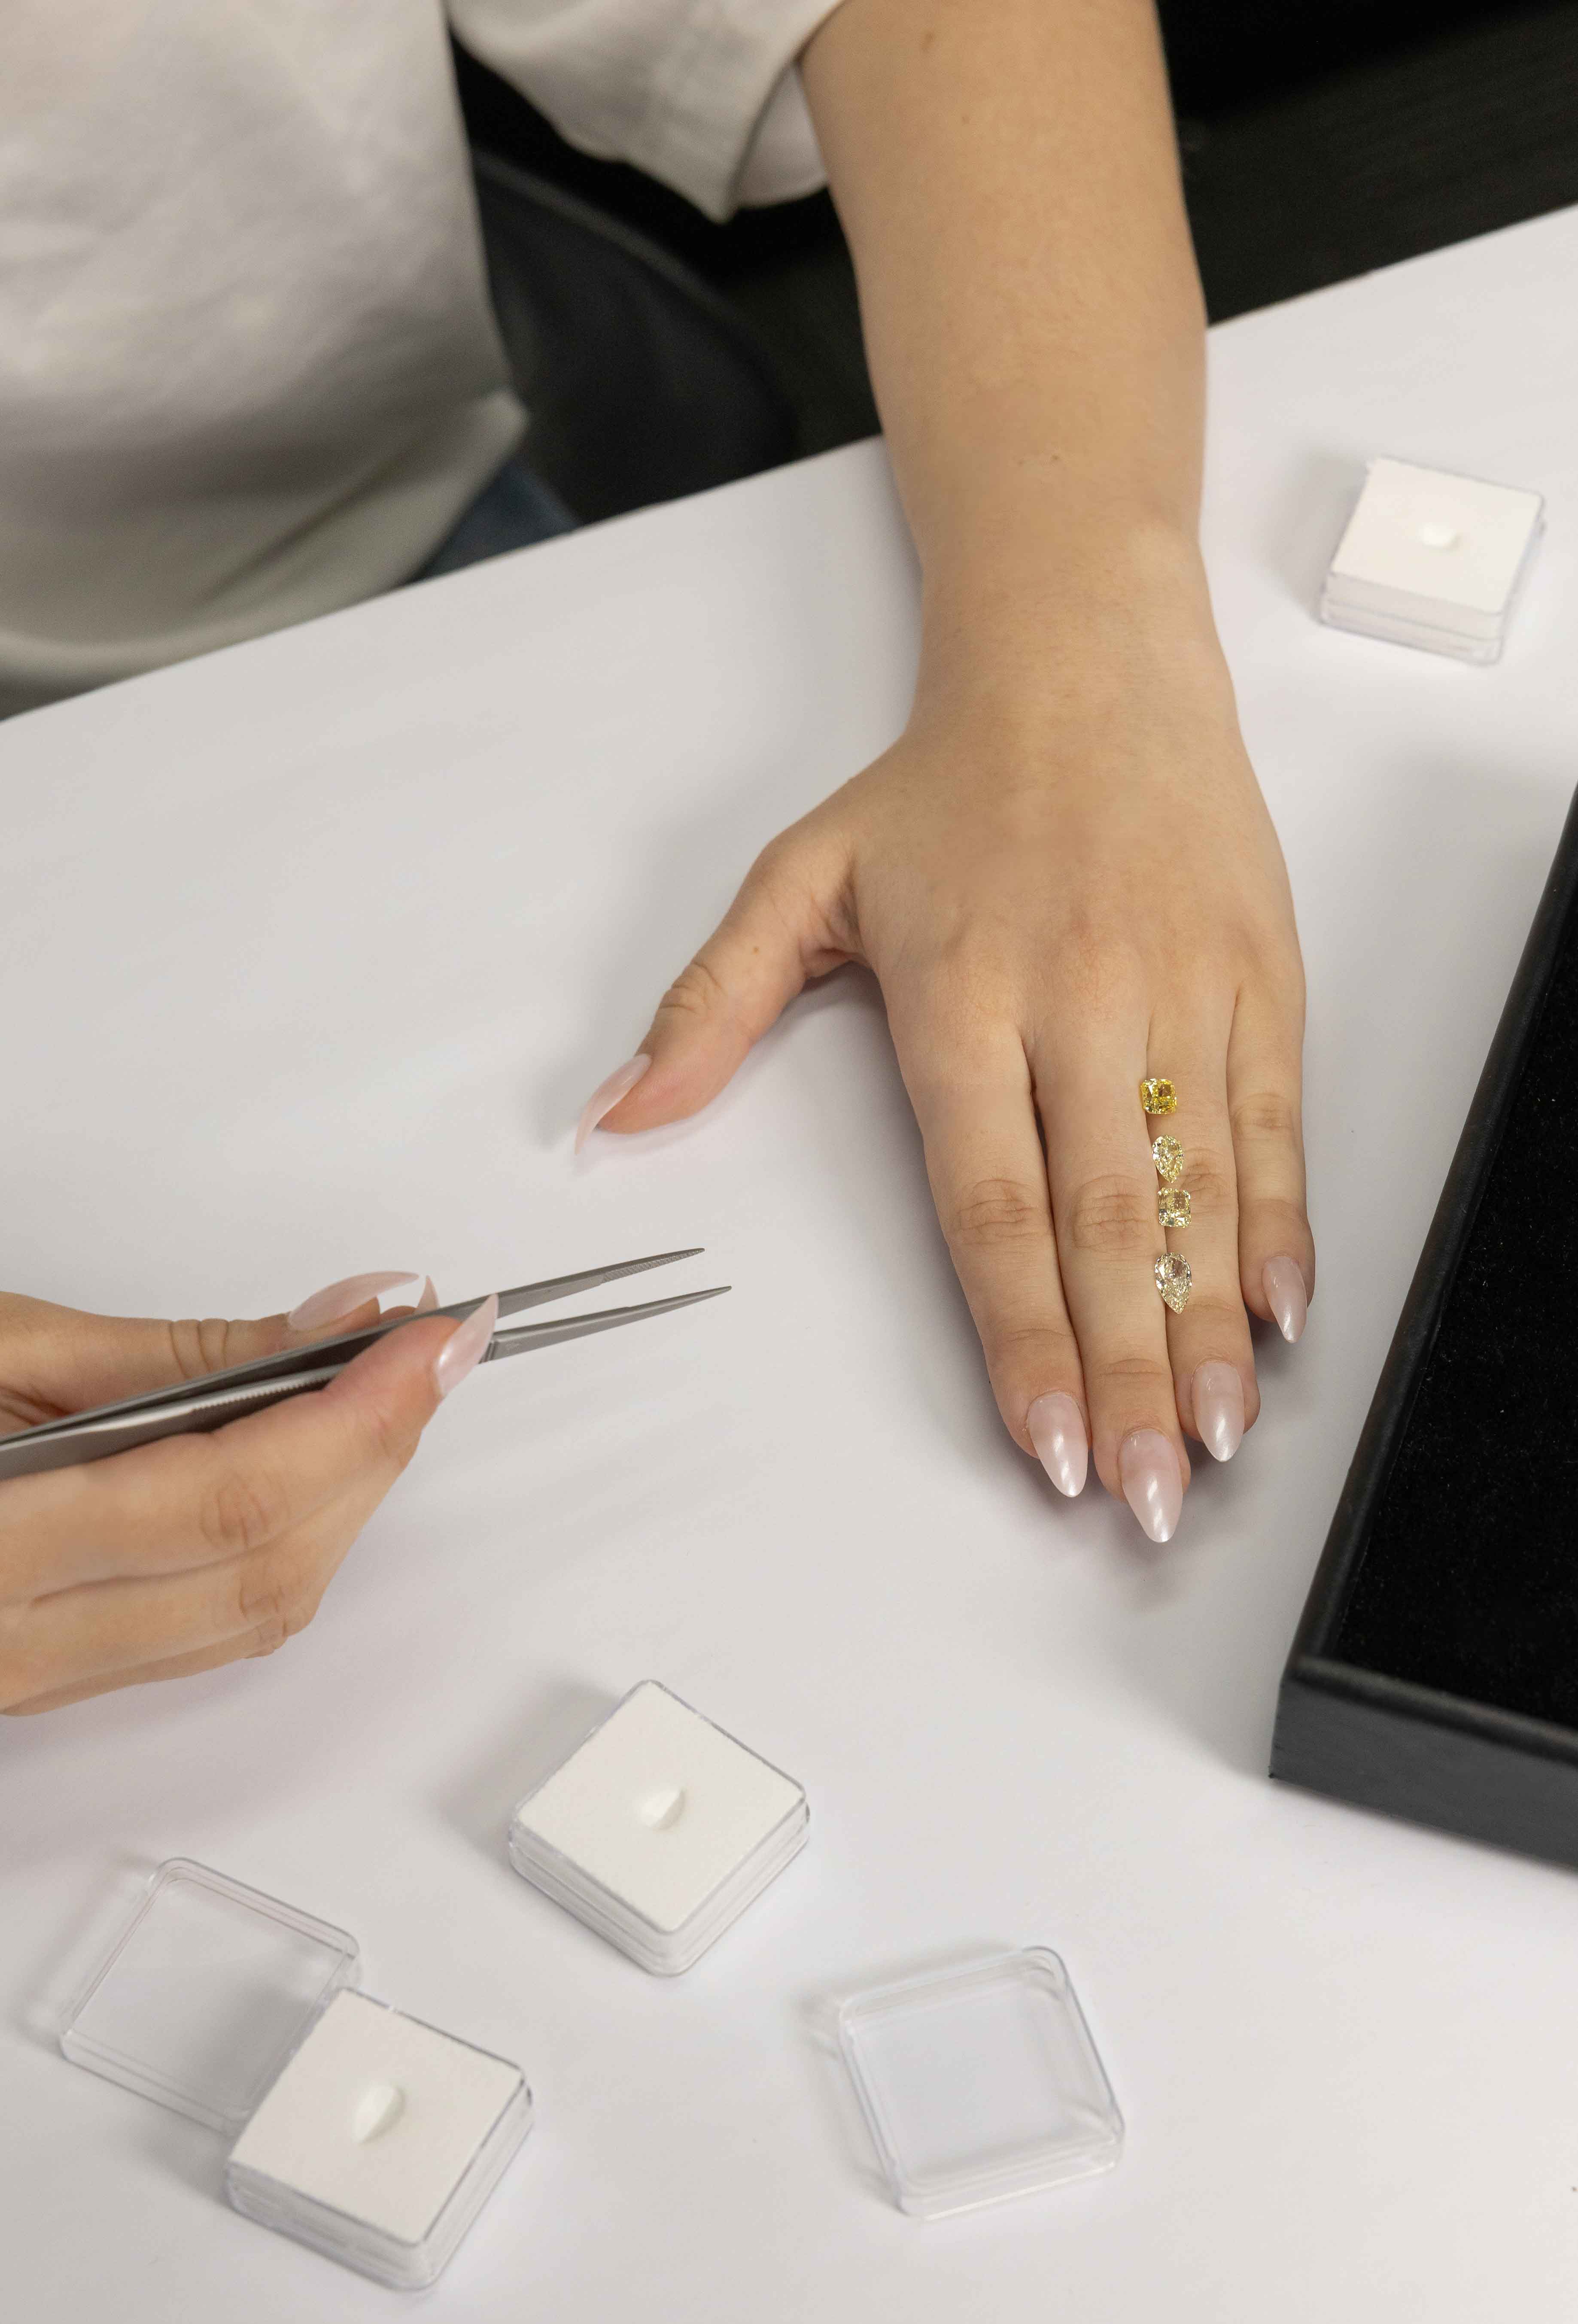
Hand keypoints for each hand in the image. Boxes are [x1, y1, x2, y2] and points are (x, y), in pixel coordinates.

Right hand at [0, 1274, 493, 1712]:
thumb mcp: (6, 1347)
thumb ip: (184, 1355)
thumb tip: (341, 1320)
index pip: (231, 1501)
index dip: (359, 1416)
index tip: (436, 1333)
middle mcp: (11, 1646)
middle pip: (263, 1570)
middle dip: (376, 1450)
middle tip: (438, 1343)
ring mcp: (31, 1681)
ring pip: (253, 1615)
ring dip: (347, 1500)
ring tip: (389, 1389)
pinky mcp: (49, 1684)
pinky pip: (210, 1634)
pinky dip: (289, 1546)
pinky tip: (315, 1460)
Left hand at [578, 582, 1312, 1541]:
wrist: (1085, 661)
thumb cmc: (943, 785)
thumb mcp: (798, 878)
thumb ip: (708, 1006)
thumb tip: (614, 1115)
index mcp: (963, 995)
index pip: (992, 1204)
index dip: (1023, 1334)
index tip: (1042, 1440)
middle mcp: (1079, 1001)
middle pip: (1105, 1223)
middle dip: (1127, 1371)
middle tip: (1140, 1493)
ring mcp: (1181, 989)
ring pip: (1201, 1188)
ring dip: (1209, 1325)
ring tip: (1213, 1437)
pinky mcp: (1258, 974)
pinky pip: (1274, 1120)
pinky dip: (1279, 1222)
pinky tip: (1276, 1314)